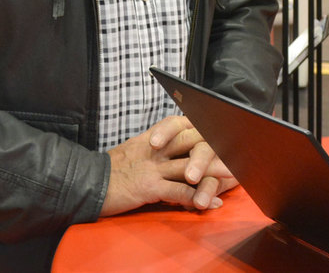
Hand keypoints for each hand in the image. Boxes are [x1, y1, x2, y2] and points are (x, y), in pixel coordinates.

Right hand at [101, 115, 238, 216]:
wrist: (88, 183)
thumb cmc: (116, 168)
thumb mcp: (139, 148)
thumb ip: (163, 145)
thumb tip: (186, 145)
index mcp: (156, 136)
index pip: (186, 124)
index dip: (208, 126)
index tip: (228, 130)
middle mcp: (157, 148)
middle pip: (193, 141)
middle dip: (218, 148)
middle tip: (240, 153)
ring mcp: (153, 167)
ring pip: (190, 165)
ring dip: (214, 172)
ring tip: (235, 177)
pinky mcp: (149, 187)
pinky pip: (178, 191)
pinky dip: (197, 197)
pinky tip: (211, 203)